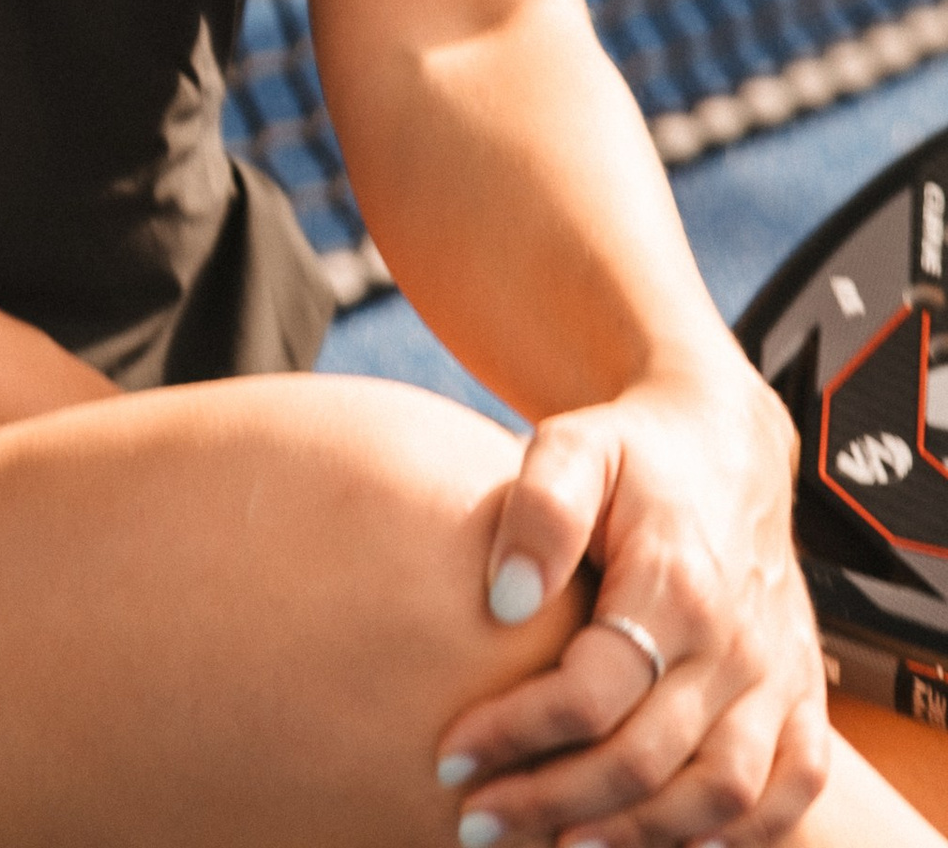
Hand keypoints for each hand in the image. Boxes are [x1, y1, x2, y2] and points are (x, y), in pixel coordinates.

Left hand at [433, 360, 825, 844]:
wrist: (726, 444)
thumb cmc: (633, 453)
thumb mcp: (573, 445)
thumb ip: (538, 509)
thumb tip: (505, 599)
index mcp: (674, 582)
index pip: (591, 692)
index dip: (515, 733)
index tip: (448, 756)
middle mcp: (736, 642)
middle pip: (646, 759)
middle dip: (553, 802)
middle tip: (476, 824)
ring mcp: (777, 676)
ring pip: (720, 794)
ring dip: (638, 835)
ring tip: (557, 845)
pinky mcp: (803, 697)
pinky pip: (790, 792)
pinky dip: (740, 835)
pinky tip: (670, 844)